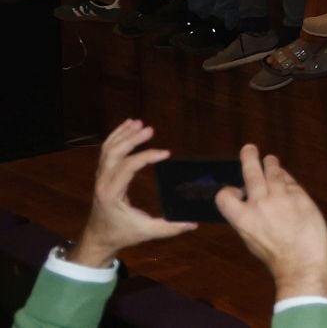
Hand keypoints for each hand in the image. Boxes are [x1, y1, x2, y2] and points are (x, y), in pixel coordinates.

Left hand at [69, 120, 196, 266]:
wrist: (97, 239)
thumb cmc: (121, 234)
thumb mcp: (146, 231)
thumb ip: (170, 227)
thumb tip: (194, 222)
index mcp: (112, 193)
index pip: (128, 167)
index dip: (147, 156)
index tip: (166, 153)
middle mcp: (103, 182)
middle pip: (114, 153)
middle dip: (132, 139)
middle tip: (151, 129)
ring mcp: (100, 177)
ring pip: (108, 149)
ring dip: (123, 134)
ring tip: (139, 122)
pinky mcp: (102, 174)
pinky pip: (106, 151)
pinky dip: (115, 136)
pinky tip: (127, 126)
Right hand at [215, 144, 326, 302]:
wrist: (301, 261)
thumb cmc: (275, 255)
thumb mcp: (252, 239)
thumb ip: (249, 218)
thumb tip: (248, 201)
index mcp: (242, 219)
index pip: (224, 196)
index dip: (226, 191)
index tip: (232, 189)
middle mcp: (260, 204)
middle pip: (251, 173)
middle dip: (249, 158)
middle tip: (248, 148)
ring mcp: (281, 197)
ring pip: (274, 172)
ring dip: (271, 164)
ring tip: (270, 159)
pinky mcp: (299, 195)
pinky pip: (290, 181)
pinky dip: (286, 178)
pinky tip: (285, 177)